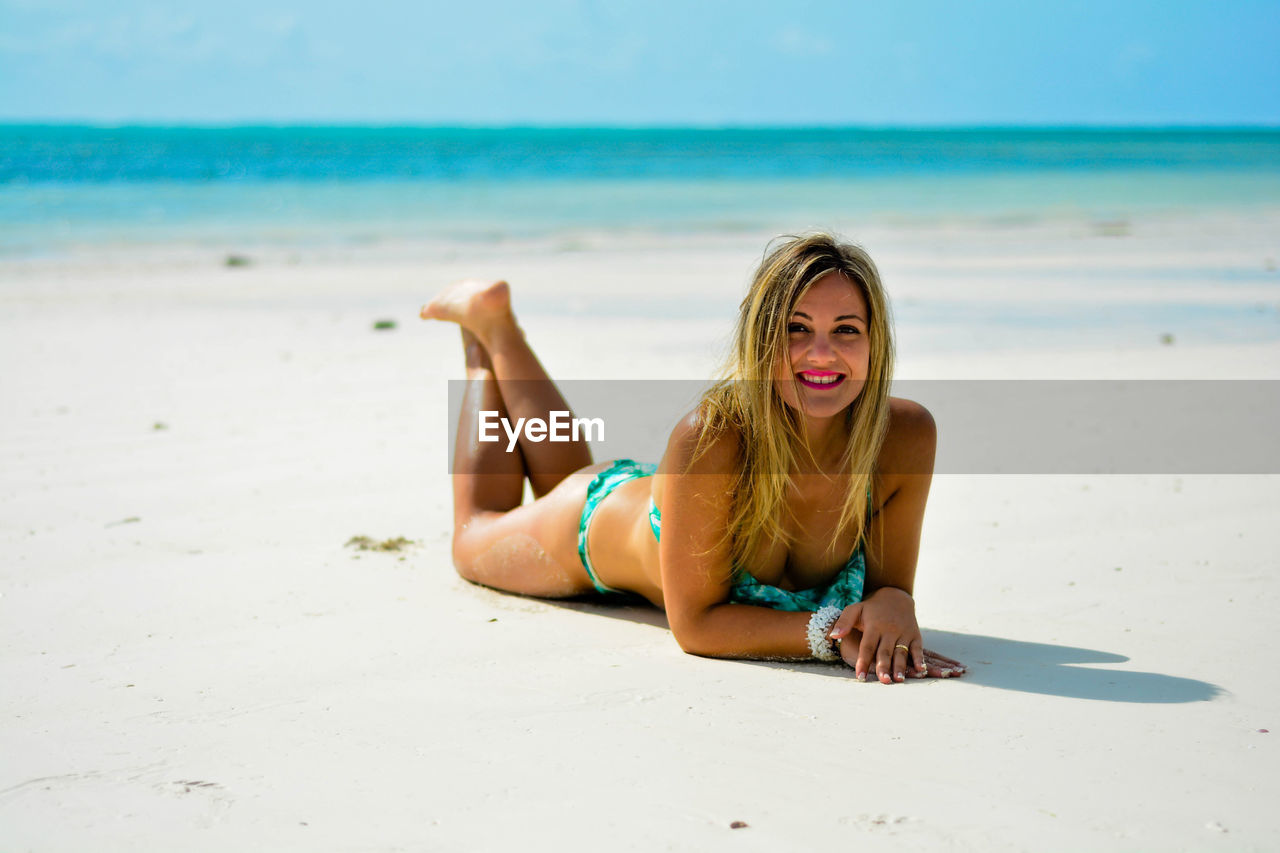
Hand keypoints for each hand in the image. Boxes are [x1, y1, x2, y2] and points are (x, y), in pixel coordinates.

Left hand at [830, 587, 962, 682]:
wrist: (896, 596)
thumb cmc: (871, 608)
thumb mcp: (855, 609)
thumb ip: (844, 622)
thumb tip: (833, 636)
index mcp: (874, 626)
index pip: (867, 646)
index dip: (863, 661)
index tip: (860, 677)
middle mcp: (889, 630)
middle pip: (885, 651)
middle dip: (884, 666)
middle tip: (883, 681)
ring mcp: (903, 633)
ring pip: (901, 652)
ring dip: (900, 666)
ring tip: (898, 680)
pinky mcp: (915, 635)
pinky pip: (918, 648)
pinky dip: (919, 659)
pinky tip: (920, 670)